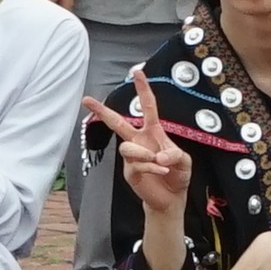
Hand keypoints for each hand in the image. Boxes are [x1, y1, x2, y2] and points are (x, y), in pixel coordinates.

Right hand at [92, 94, 189, 221]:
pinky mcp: (130, 171)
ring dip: (145, 154)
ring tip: (160, 162)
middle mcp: (139, 141)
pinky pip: (135, 164)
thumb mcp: (184, 161)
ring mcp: (132, 156)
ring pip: (127, 147)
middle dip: (102, 111)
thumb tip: (158, 155)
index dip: (143, 89)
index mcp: (153, 132)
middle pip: (117, 122)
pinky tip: (162, 170)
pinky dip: (152, 167)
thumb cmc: (178, 174)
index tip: (137, 72)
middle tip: (86, 99)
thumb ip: (175, 154)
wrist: (171, 197)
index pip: (147, 107)